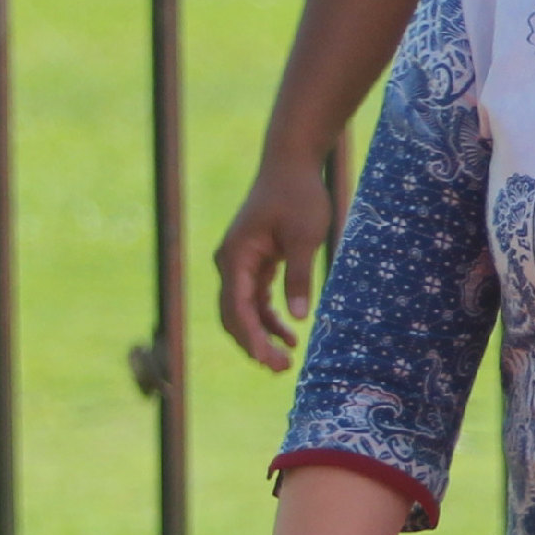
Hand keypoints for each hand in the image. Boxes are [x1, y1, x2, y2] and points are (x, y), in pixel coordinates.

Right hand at [215, 149, 344, 373]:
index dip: (250, 338)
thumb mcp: (305, 236)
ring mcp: (239, 262)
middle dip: (254, 343)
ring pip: (243, 309)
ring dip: (261, 334)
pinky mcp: (253, 261)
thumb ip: (299, 276)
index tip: (267, 360)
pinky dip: (267, 316)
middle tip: (280, 369)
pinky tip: (288, 334)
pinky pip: (254, 297)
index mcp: (236, 257)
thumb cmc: (299, 196)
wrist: (291, 165)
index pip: (236, 308)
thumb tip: (298, 316)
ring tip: (285, 359)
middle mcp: (230, 262)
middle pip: (233, 314)